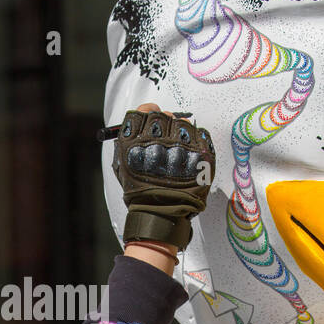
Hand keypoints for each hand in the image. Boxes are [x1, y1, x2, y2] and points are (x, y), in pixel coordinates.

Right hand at [112, 103, 214, 249]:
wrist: (160, 212)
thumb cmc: (139, 191)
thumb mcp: (122, 163)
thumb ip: (128, 140)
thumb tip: (140, 121)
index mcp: (136, 138)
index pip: (145, 110)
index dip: (148, 111)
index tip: (152, 115)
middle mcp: (159, 138)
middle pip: (164, 115)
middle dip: (164, 121)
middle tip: (165, 134)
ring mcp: (181, 144)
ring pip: (184, 123)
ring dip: (180, 132)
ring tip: (177, 149)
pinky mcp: (200, 152)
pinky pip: (201, 135)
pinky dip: (196, 141)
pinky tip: (189, 155)